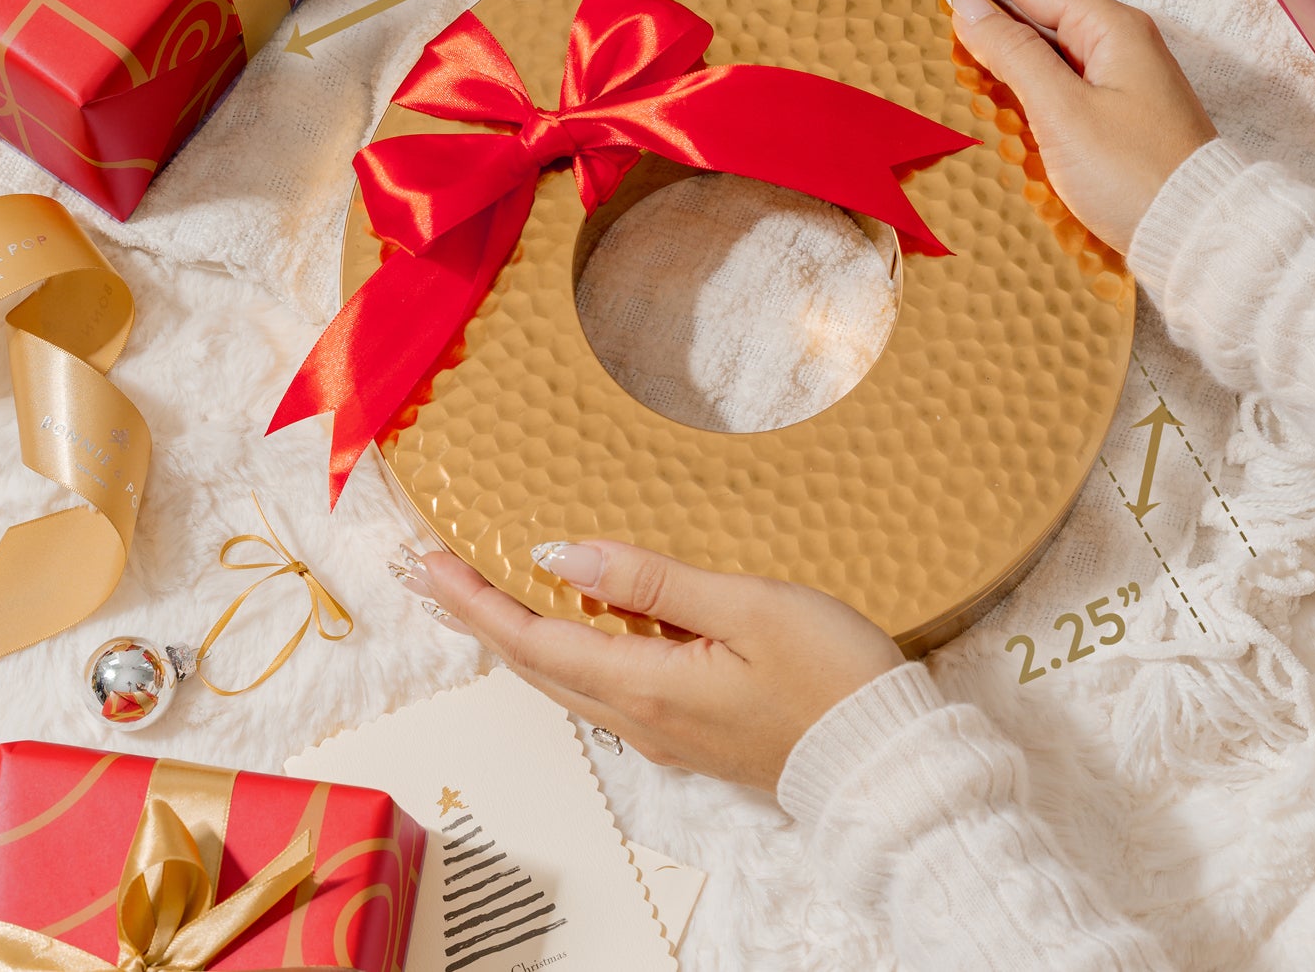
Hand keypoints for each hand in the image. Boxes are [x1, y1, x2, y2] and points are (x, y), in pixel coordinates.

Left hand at [410, 540, 905, 791]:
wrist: (884, 761)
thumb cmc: (830, 676)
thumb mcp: (748, 608)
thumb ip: (653, 581)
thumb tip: (563, 554)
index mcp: (647, 687)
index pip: (534, 640)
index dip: (477, 602)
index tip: (430, 563)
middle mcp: (640, 719)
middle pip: (536, 666)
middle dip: (479, 620)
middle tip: (434, 575)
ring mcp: (663, 733)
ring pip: (565, 681)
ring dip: (516, 638)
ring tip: (482, 599)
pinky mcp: (689, 732)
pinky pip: (602, 689)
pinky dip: (563, 653)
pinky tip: (569, 629)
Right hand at [885, 0, 1217, 254]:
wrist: (1196, 236)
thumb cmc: (1137, 178)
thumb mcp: (1064, 113)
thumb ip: (1013, 54)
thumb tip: (967, 5)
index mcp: (1110, 26)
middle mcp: (1115, 38)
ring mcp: (1115, 72)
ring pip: (1036, 28)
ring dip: (983, 14)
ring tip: (929, 4)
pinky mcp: (1110, 107)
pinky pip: (1047, 65)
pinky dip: (1006, 55)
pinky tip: (976, 62)